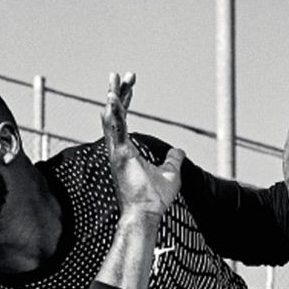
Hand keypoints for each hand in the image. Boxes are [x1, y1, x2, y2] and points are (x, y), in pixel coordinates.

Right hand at [102, 72, 182, 220]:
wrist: (146, 215)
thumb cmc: (153, 199)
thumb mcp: (170, 174)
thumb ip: (173, 160)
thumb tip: (178, 151)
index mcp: (126, 150)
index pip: (123, 119)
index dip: (126, 99)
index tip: (130, 82)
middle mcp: (117, 149)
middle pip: (114, 114)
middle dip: (117, 93)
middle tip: (119, 74)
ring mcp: (116, 152)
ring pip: (110, 119)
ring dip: (112, 98)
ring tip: (113, 79)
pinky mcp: (120, 156)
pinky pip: (115, 130)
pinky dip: (113, 113)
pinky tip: (113, 98)